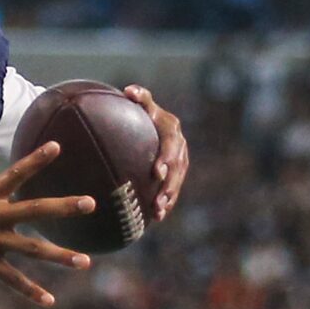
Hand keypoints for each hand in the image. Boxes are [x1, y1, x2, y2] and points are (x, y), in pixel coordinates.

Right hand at [0, 146, 95, 306]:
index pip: (15, 175)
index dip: (36, 160)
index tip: (58, 146)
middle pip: (34, 210)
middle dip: (63, 207)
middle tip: (90, 203)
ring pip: (32, 250)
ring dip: (60, 256)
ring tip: (85, 262)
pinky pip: (12, 279)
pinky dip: (30, 291)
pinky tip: (49, 300)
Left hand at [124, 85, 189, 221]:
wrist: (150, 123)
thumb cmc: (141, 113)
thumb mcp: (142, 105)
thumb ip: (140, 98)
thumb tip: (129, 90)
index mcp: (172, 130)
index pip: (171, 146)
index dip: (166, 159)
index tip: (156, 173)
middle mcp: (180, 146)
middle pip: (177, 169)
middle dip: (169, 185)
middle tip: (158, 200)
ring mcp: (180, 160)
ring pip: (177, 182)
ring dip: (168, 198)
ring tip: (157, 213)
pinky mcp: (176, 172)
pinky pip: (173, 189)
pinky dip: (167, 203)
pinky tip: (156, 218)